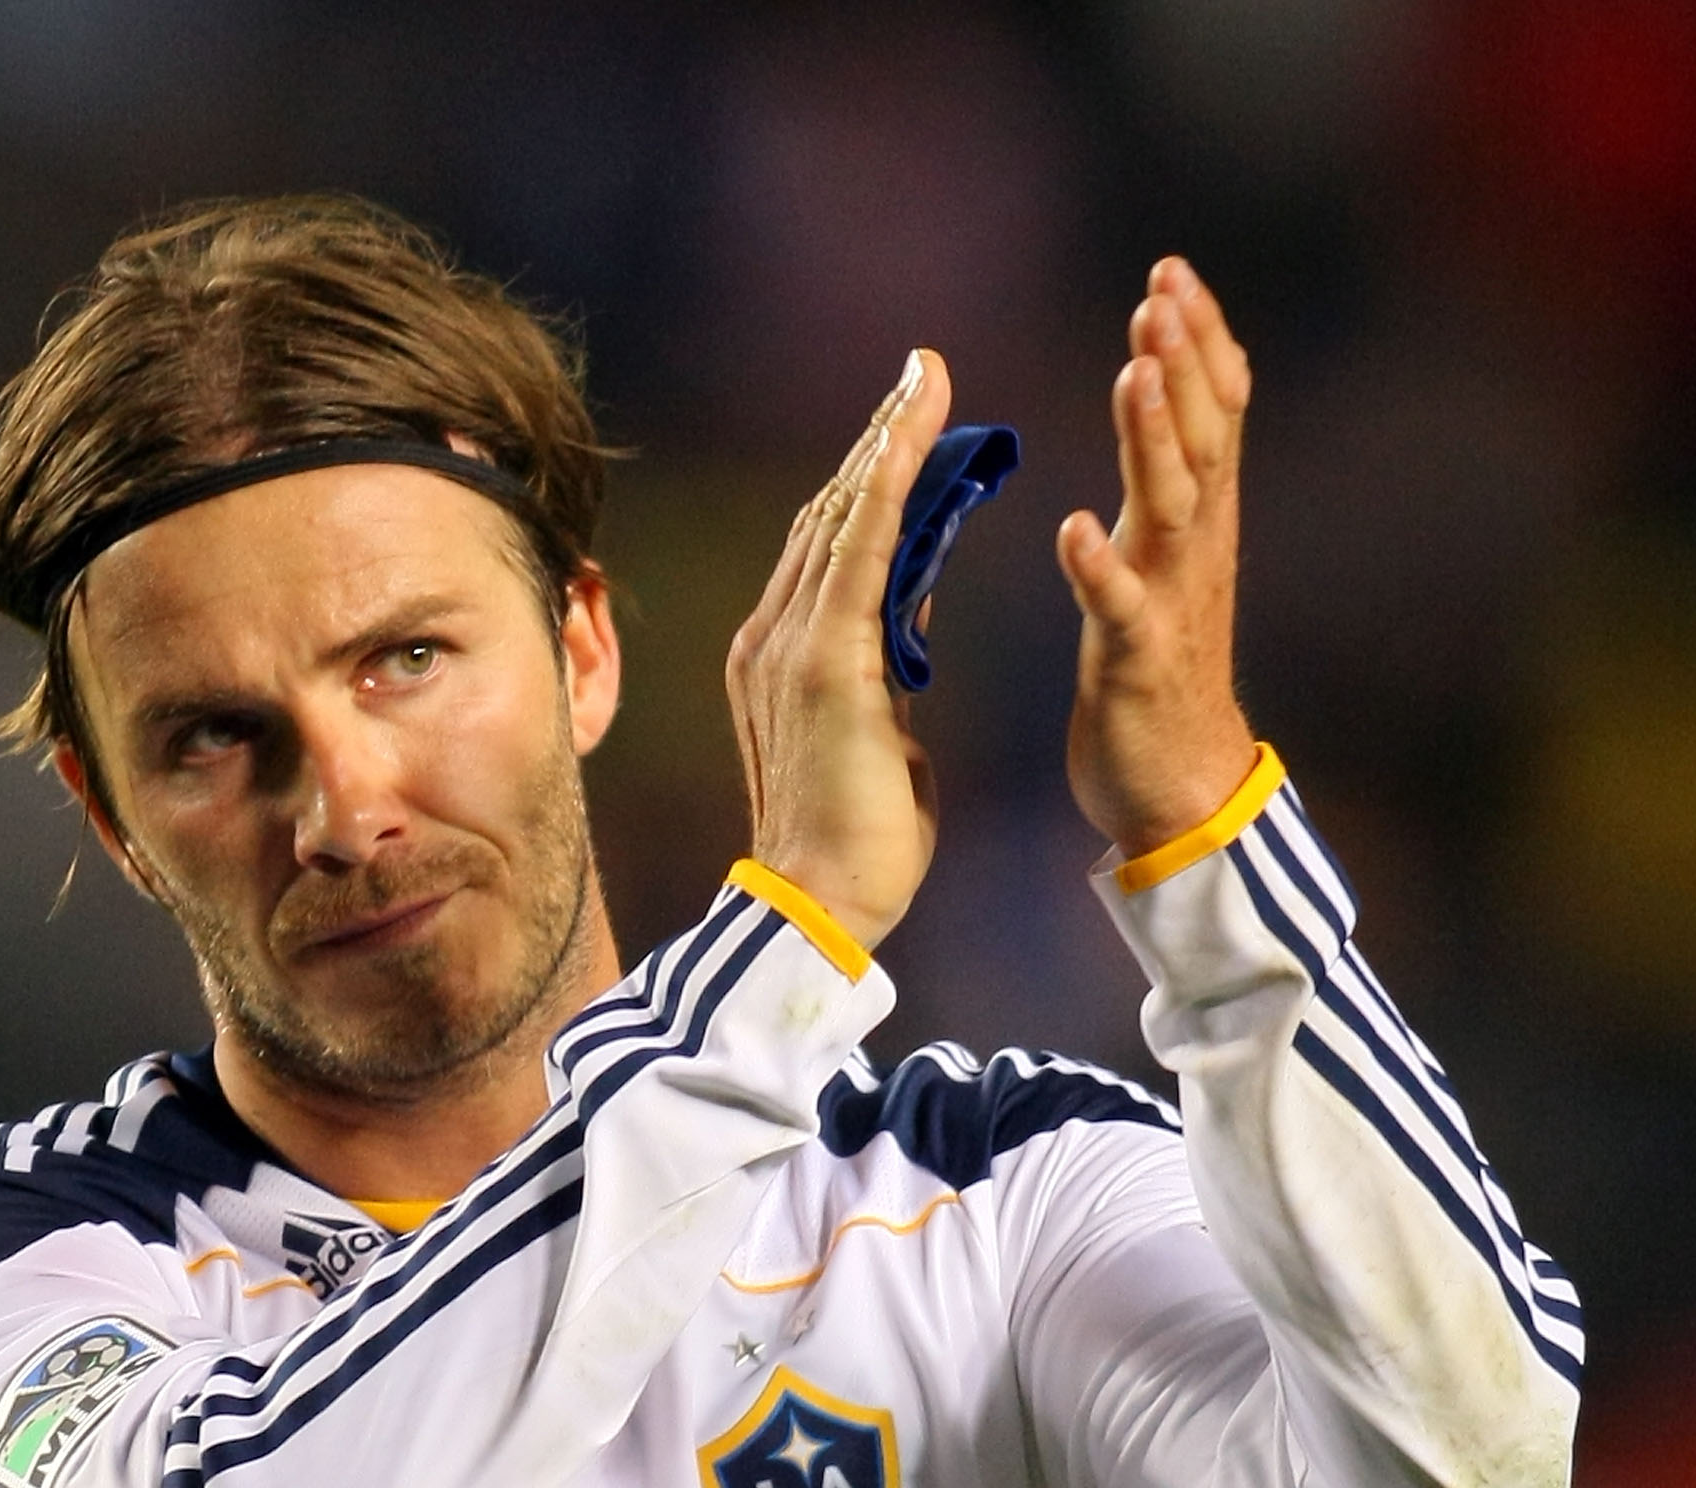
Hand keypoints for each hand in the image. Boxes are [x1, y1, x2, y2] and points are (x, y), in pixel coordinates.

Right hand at [724, 348, 952, 952]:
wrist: (821, 906)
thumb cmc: (858, 843)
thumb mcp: (880, 734)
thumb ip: (883, 668)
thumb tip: (906, 615)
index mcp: (779, 656)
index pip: (827, 546)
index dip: (865, 479)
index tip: (903, 425)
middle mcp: (771, 636)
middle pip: (829, 512)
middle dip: (876, 439)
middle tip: (920, 373)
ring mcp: (788, 645)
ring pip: (841, 516)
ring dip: (884, 442)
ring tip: (924, 380)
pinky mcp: (823, 662)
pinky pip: (856, 550)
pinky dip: (886, 485)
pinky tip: (911, 432)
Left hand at [1056, 258, 1261, 855]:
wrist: (1183, 790)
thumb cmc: (1162, 673)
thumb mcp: (1169, 561)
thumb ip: (1168, 484)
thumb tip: (1163, 394)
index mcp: (1194, 524)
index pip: (1213, 412)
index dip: (1198, 342)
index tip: (1171, 269)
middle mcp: (1195, 551)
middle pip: (1203, 438)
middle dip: (1185, 362)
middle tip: (1162, 291)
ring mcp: (1171, 604)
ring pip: (1172, 507)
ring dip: (1155, 439)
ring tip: (1135, 374)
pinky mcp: (1137, 664)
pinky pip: (1119, 609)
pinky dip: (1101, 567)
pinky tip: (1075, 527)